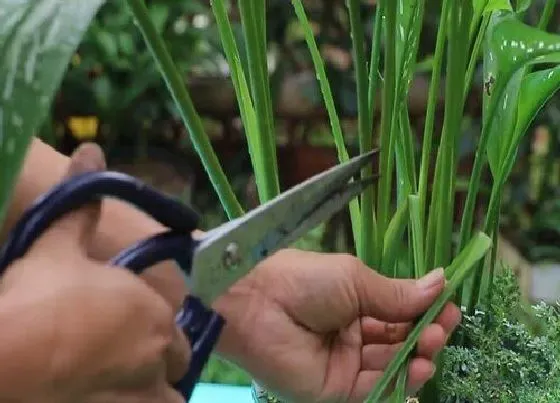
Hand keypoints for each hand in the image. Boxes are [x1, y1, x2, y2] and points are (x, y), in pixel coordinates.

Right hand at [0, 145, 188, 402]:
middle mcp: (156, 361)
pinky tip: (98, 395)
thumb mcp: (55, 245)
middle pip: (172, 371)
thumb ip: (80, 204)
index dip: (157, 338)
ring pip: (163, 401)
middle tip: (123, 365)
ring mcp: (139, 400)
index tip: (131, 337)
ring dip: (148, 394)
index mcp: (152, 317)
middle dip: (155, 368)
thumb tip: (91, 149)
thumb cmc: (35, 296)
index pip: (175, 337)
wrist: (2, 356)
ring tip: (115, 386)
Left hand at [215, 249, 460, 401]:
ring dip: (417, 358)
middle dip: (424, 335)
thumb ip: (397, 293)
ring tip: (432, 344)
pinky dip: (399, 383)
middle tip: (442, 327)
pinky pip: (373, 390)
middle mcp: (351, 335)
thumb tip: (440, 281)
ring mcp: (343, 364)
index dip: (424, 312)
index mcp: (353, 304)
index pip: (397, 313)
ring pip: (390, 367)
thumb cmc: (305, 281)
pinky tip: (419, 369)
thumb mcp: (355, 280)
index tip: (450, 306)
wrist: (256, 303)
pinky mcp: (334, 389)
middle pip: (398, 342)